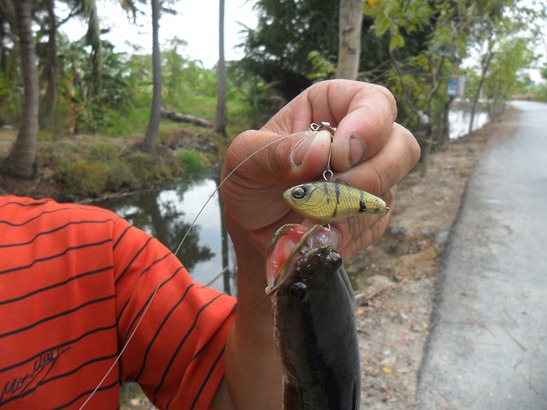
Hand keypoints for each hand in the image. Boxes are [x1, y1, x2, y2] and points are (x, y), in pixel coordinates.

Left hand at [221, 79, 419, 260]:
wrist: (253, 231)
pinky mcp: (370, 215)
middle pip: (401, 146)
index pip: (375, 102)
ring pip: (389, 190)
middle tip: (329, 191)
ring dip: (349, 210)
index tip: (340, 156)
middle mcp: (359, 140)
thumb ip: (277, 151)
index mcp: (331, 107)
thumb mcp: (246, 158)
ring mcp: (371, 179)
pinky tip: (317, 232)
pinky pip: (374, 224)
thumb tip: (321, 148)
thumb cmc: (250, 182)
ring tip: (309, 216)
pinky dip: (344, 232)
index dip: (369, 126)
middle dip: (369, 175)